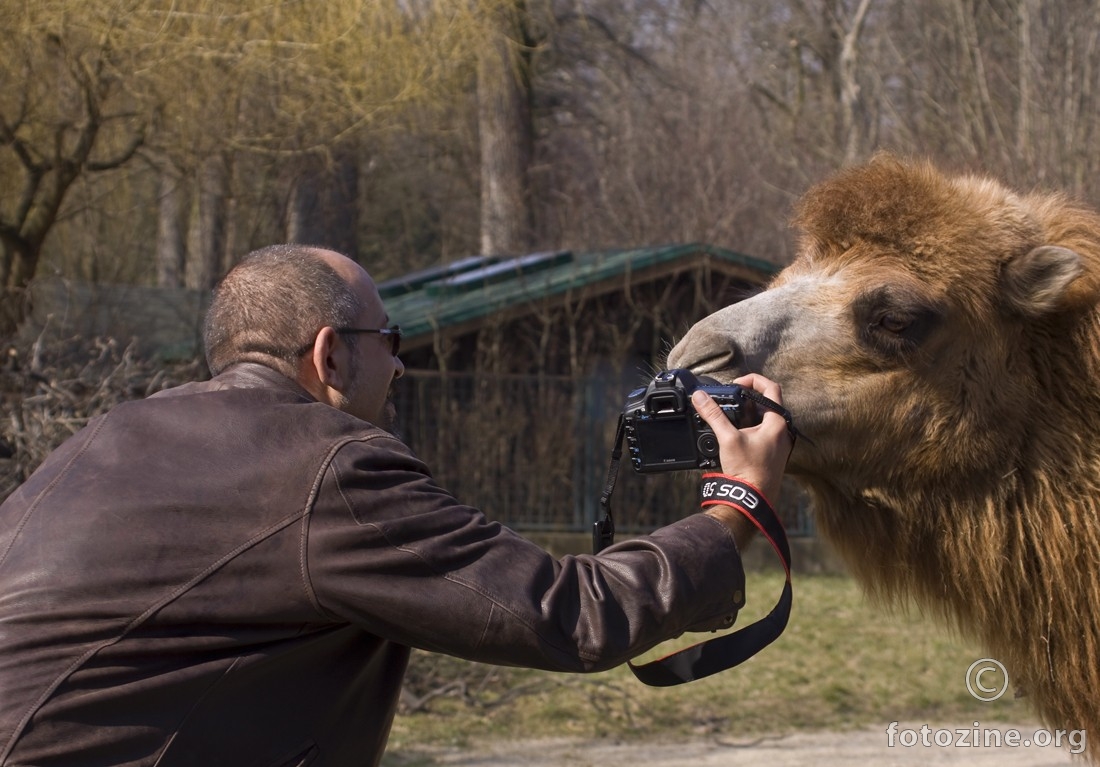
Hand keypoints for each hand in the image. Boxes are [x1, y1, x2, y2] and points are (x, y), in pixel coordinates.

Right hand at [691, 373, 791, 506]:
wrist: (753, 499)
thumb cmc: (748, 471)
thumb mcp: (727, 438)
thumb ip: (713, 415)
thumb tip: (700, 397)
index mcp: (777, 422)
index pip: (771, 387)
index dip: (753, 380)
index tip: (736, 384)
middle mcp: (782, 431)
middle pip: (766, 402)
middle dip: (745, 398)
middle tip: (729, 398)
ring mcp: (777, 443)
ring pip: (763, 418)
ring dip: (745, 413)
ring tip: (728, 416)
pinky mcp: (770, 453)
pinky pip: (761, 432)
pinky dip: (747, 427)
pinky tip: (733, 434)